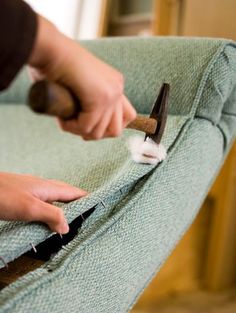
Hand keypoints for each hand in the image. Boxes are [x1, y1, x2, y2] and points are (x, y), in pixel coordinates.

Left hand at [0, 172, 86, 233]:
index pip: (75, 192)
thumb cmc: (2, 195)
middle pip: (67, 194)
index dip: (88, 198)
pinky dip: (51, 211)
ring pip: (55, 199)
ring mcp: (33, 192)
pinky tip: (48, 218)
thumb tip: (67, 226)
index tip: (100, 204)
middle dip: (79, 203)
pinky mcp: (24, 198)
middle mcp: (43, 187)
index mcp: (48, 187)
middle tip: (89, 214)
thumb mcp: (29, 207)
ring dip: (65, 208)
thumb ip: (51, 215)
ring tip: (72, 219)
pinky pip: (44, 204)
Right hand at [28, 15, 136, 139]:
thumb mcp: (79, 85)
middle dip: (95, 134)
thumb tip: (88, 127)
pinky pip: (86, 127)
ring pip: (100, 132)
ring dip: (80, 131)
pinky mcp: (99, 97)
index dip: (107, 127)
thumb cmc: (55, 64)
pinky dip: (72, 127)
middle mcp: (117, 88)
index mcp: (114, 84)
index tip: (88, 125)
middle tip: (77, 127)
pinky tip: (62, 118)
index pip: (127, 117)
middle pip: (116, 130)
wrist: (49, 47)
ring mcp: (110, 93)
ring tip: (66, 119)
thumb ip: (88, 101)